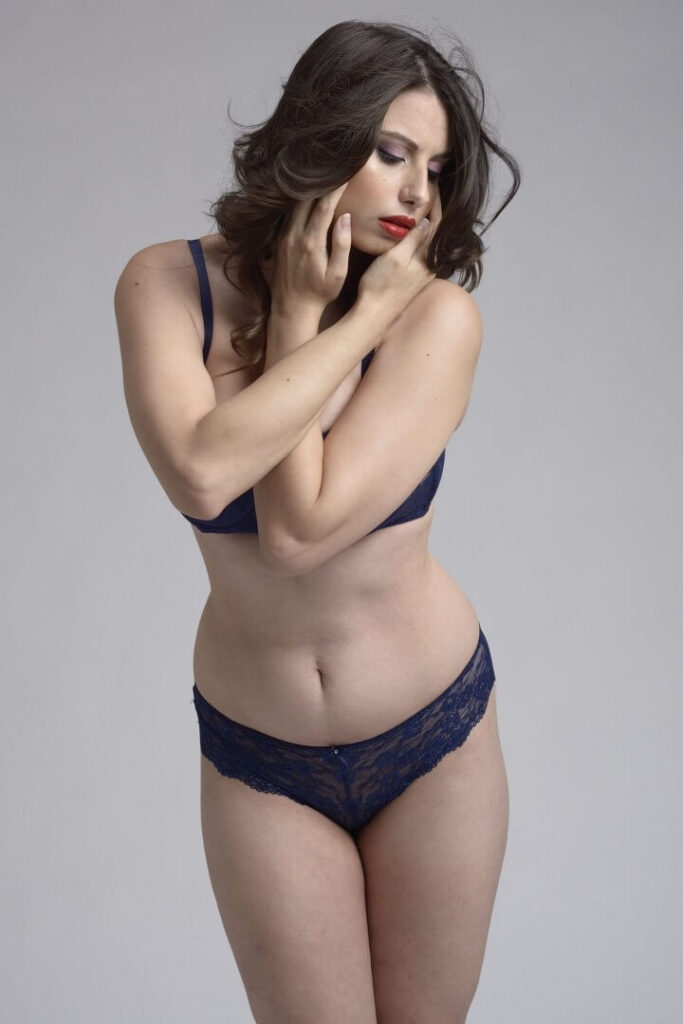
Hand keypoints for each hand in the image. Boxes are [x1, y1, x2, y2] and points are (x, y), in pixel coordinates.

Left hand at [270, 183, 351, 318]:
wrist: (292, 308)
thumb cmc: (319, 294)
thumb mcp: (337, 275)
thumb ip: (342, 245)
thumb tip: (345, 217)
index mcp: (312, 243)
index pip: (324, 206)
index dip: (336, 187)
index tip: (347, 172)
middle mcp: (294, 235)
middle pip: (306, 198)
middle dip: (322, 181)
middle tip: (334, 165)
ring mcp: (283, 236)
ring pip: (294, 203)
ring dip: (308, 188)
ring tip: (321, 173)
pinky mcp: (278, 239)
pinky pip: (287, 213)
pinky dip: (297, 200)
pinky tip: (305, 192)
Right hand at [357, 186, 442, 315]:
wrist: (373, 316)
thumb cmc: (380, 287)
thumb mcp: (395, 258)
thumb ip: (412, 240)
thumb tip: (427, 221)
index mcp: (427, 259)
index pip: (438, 226)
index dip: (437, 205)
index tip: (434, 189)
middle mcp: (429, 266)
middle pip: (438, 234)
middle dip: (436, 213)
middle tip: (431, 194)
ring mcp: (422, 273)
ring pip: (431, 243)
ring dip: (429, 226)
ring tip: (425, 208)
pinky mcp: (414, 279)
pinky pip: (423, 252)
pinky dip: (421, 239)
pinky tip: (414, 234)